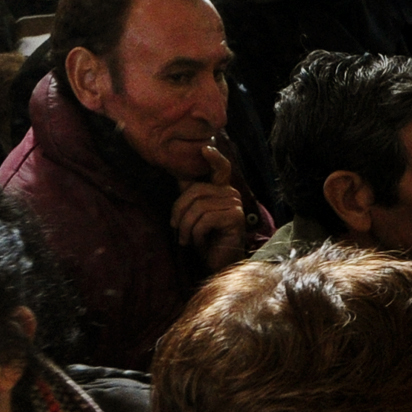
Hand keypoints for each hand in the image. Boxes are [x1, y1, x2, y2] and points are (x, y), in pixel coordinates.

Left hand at [170, 145, 247, 267]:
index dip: (213, 157)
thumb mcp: (193, 214)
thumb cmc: (205, 238)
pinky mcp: (235, 217)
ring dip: (186, 226)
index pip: (220, 168)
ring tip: (187, 239)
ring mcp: (235, 204)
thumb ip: (190, 195)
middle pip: (196, 191)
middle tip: (176, 229)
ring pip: (198, 207)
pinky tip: (199, 242)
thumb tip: (179, 174)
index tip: (205, 148)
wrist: (217, 262)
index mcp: (220, 189)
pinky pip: (205, 219)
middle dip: (179, 211)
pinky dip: (196, 233)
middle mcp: (230, 193)